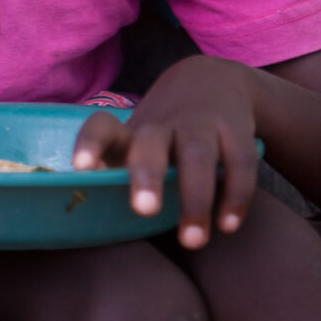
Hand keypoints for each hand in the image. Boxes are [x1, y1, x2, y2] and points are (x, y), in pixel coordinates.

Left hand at [72, 56, 260, 249]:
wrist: (214, 79)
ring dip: (195, 198)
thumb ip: (124, 178)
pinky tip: (228, 225)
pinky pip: (239, 161)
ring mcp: (200, 124)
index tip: (81, 168)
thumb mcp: (140, 145)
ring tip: (193, 240)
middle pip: (151, 143)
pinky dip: (235, 195)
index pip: (102, 127)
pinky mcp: (235, 129)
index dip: (90, 144)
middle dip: (147, 174)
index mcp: (132, 132)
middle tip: (144, 209)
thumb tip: (95, 228)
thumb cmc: (165, 135)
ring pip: (197, 154)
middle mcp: (163, 125)